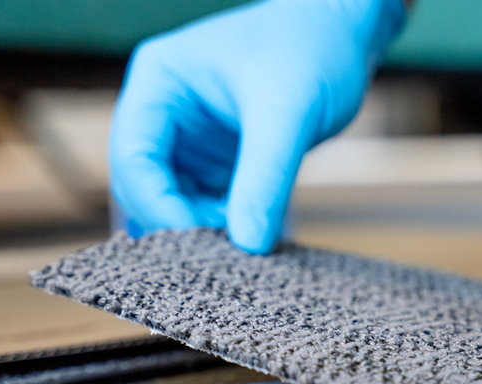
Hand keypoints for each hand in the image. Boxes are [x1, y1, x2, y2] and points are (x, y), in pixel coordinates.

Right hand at [109, 0, 404, 253]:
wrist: (348, 30)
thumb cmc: (313, 45)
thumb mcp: (288, 112)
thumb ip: (265, 178)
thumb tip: (249, 243)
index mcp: (159, 83)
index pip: (133, 158)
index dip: (157, 207)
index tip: (197, 244)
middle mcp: (166, 112)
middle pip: (147, 186)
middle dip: (179, 223)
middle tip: (221, 256)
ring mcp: (192, 138)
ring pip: (176, 200)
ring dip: (202, 230)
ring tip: (242, 247)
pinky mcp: (221, 158)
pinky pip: (207, 203)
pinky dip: (224, 225)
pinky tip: (252, 237)